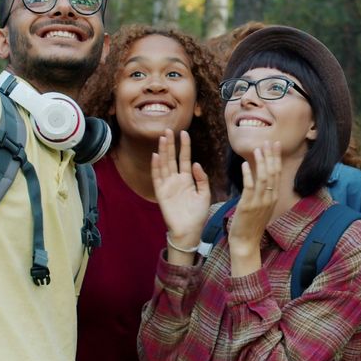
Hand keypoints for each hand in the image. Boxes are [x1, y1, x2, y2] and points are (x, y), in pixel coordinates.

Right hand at [151, 130, 210, 247]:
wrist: (189, 231)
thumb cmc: (198, 214)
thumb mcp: (205, 194)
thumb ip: (201, 178)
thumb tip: (195, 163)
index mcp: (187, 179)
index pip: (184, 158)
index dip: (184, 146)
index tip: (184, 133)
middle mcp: (176, 180)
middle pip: (171, 158)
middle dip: (170, 144)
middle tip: (168, 130)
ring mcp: (167, 185)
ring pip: (164, 164)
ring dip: (163, 151)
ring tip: (163, 138)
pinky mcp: (161, 193)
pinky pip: (157, 177)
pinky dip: (156, 167)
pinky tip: (156, 155)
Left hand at [227, 143, 280, 260]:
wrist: (246, 242)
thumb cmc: (251, 225)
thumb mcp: (261, 207)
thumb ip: (262, 193)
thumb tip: (259, 177)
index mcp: (273, 197)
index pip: (277, 173)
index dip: (276, 158)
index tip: (274, 145)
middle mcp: (269, 198)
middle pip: (273, 173)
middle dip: (271, 156)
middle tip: (269, 141)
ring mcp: (260, 202)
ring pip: (264, 178)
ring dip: (261, 162)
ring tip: (257, 149)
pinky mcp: (248, 206)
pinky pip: (250, 187)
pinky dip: (248, 174)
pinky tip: (245, 164)